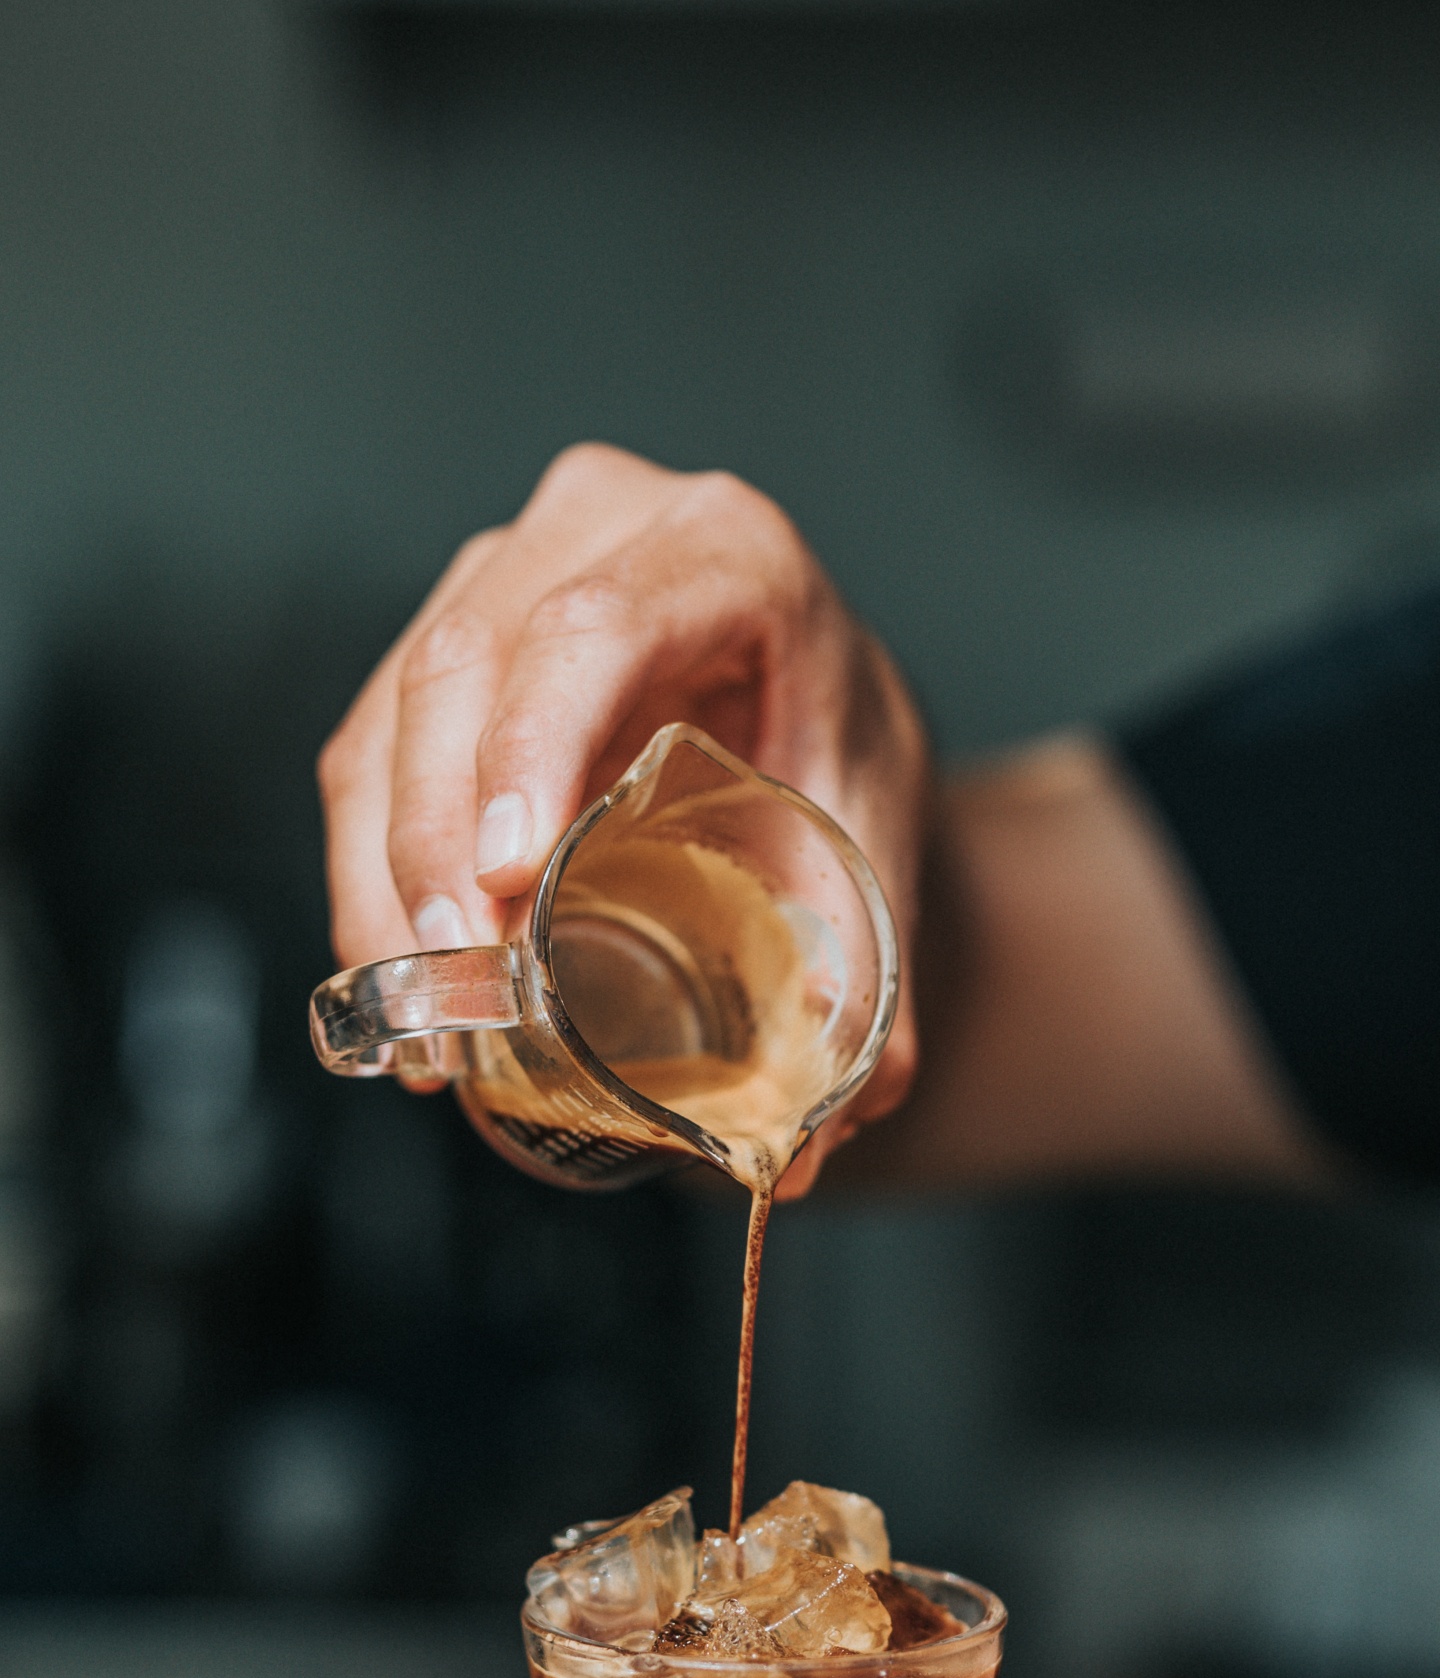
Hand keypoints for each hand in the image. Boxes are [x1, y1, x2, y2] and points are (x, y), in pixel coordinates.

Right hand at [318, 443, 935, 1190]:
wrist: (819, 716)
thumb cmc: (838, 755)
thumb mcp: (871, 848)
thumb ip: (862, 996)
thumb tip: (805, 1151)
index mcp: (728, 548)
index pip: (599, 624)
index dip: (531, 745)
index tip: (504, 876)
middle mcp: (602, 526)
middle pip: (468, 663)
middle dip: (434, 838)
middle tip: (450, 983)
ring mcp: (507, 570)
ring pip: (396, 708)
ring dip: (383, 871)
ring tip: (416, 1011)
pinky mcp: (443, 639)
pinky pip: (368, 745)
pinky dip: (366, 867)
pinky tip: (387, 971)